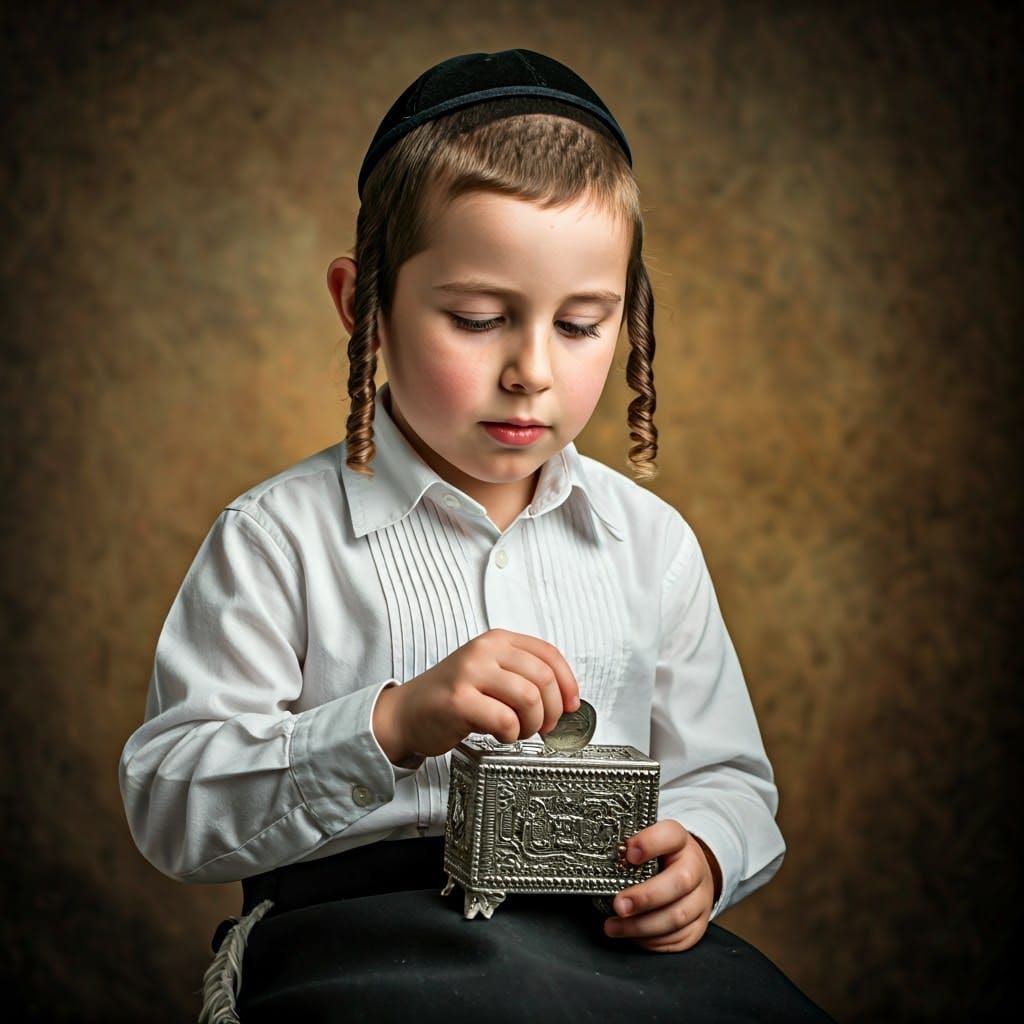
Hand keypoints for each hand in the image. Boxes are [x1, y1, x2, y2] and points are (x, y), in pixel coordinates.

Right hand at [373, 628, 579, 763]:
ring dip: (531, 724)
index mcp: (496, 640)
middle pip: (543, 678)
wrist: (407, 713)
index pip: (549, 654)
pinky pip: (504, 720)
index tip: (571, 705)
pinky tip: (499, 734)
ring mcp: (469, 673)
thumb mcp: (490, 672)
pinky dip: (510, 734)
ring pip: (528, 699)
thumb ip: (524, 675)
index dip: (568, 683)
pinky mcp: (458, 701)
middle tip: (542, 726)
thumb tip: (566, 697)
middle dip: (551, 710)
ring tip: (518, 730)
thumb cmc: (452, 696)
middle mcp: (484, 651)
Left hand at [603, 820, 721, 951]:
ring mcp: (701, 898)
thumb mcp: (650, 845)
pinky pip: (678, 938)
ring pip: (678, 916)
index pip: (671, 835)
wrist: (693, 874)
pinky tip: (632, 936)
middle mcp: (696, 868)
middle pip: (679, 881)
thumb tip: (599, 858)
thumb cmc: (662, 859)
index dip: (650, 843)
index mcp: (680, 842)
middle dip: (645, 897)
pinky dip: (652, 941)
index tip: (628, 853)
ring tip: (614, 926)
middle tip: (618, 905)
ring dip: (642, 925)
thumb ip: (631, 849)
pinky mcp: (699, 926)